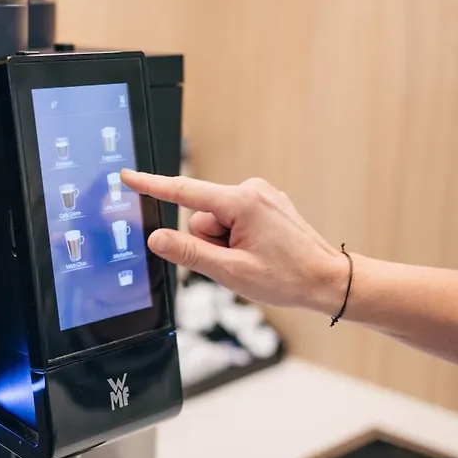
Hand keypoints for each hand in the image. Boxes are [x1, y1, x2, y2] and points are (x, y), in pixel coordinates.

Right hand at [121, 170, 347, 312]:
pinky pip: (232, 220)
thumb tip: (157, 238)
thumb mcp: (232, 272)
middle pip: (201, 216)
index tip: (128, 177)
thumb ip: (190, 253)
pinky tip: (259, 252)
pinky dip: (236, 238)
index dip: (152, 186)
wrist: (329, 280)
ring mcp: (260, 195)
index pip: (184, 192)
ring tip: (252, 259)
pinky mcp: (265, 203)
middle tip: (237, 262)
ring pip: (216, 221)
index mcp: (242, 203)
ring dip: (224, 243)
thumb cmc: (288, 278)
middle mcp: (251, 190)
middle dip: (210, 242)